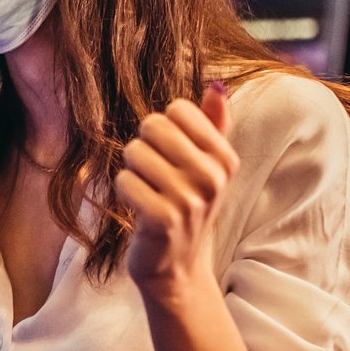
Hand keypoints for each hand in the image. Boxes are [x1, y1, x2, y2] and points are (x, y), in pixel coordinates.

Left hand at [115, 84, 238, 294]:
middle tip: (154, 176)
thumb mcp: (206, 165)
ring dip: (132, 171)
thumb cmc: (185, 206)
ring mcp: (189, 199)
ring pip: (134, 152)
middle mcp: (213, 177)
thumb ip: (212, 124)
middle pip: (153, 126)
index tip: (171, 156)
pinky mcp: (162, 219)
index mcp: (225, 158)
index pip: (178, 109)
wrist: (176, 265)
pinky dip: (124, 192)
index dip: (163, 128)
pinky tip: (139, 209)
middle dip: (144, 147)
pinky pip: (124, 181)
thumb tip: (217, 85)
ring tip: (148, 192)